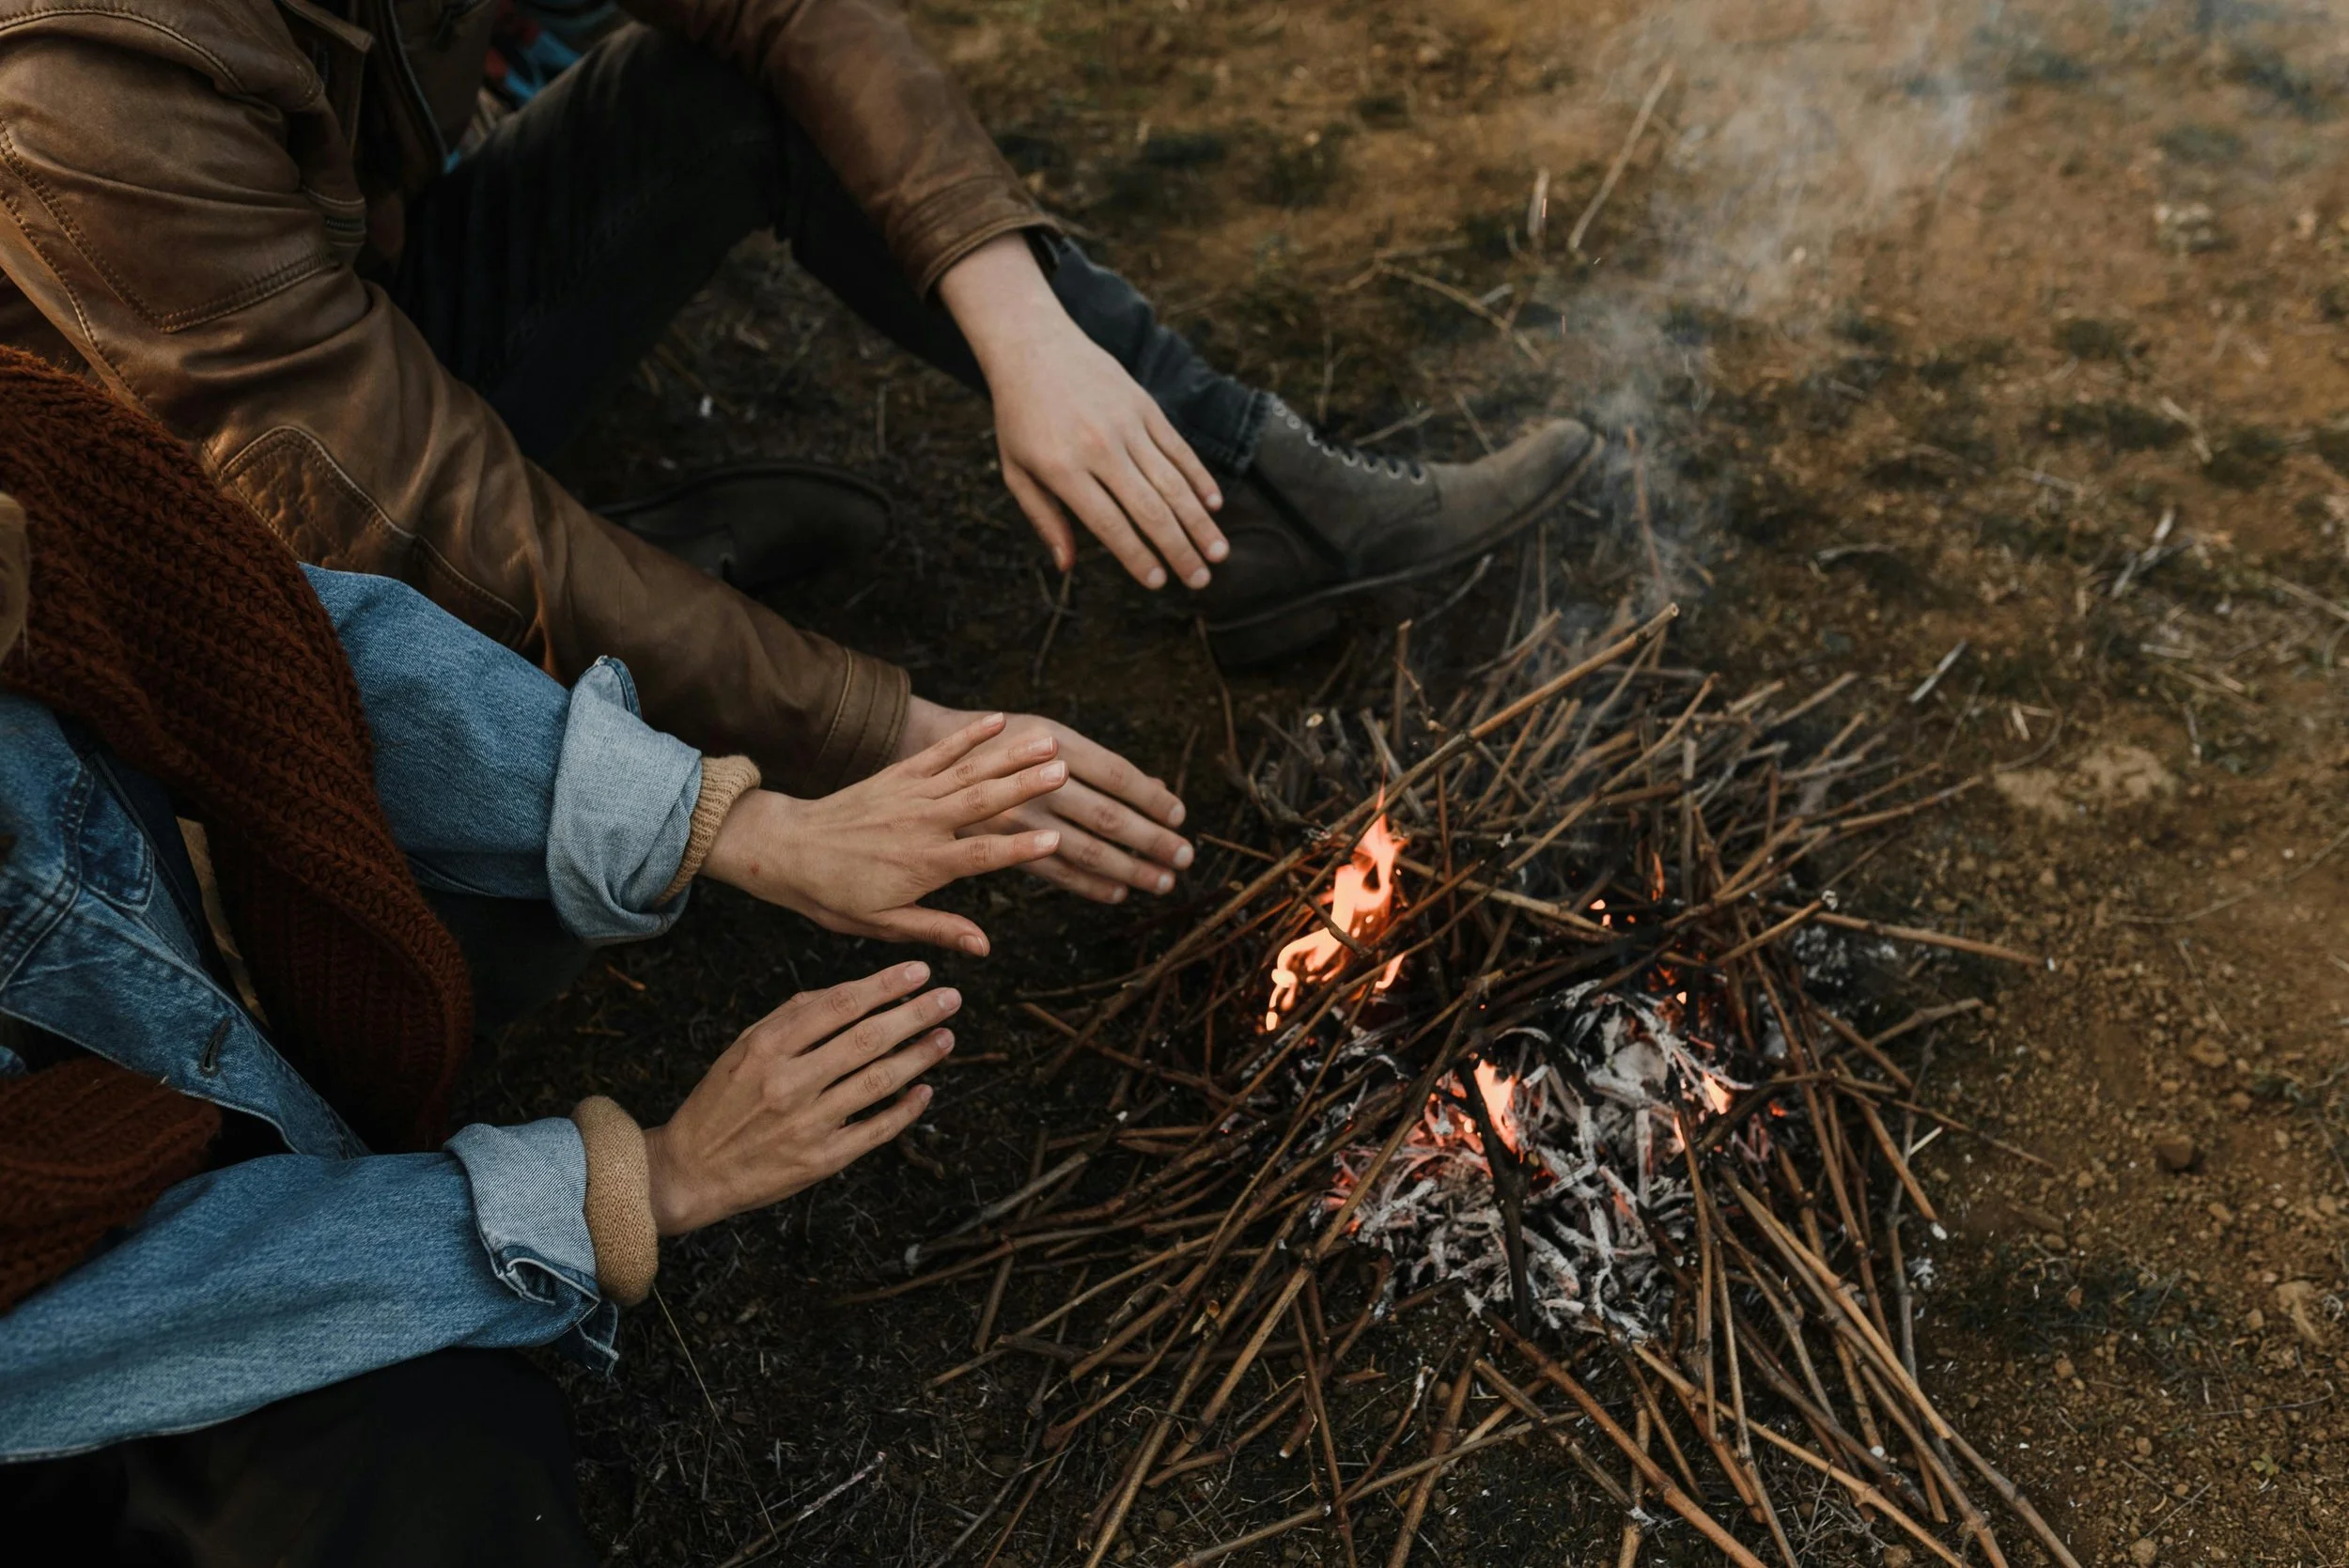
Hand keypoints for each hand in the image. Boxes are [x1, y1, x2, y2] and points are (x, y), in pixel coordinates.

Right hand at [642, 963, 955, 1234]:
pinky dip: (906, 1109)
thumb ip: (790, 1016)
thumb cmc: (720, 1103)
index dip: (885, 986)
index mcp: (768, 1047)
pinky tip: (925, 1090)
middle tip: (951, 998)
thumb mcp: (743, 1048)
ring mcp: (808, 1124)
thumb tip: (846, 993)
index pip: (839, 1006)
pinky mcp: (821, 1160)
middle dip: (915, 1015)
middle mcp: (789, 1083)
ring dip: (920, 1056)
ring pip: (879, 1081)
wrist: (691, 1172)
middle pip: (867, 1040)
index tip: (920, 972)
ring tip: (946, 1037)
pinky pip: (876, 1130)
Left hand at [700, 711, 1064, 952]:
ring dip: (1010, 755)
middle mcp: (921, 824)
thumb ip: (938, 929)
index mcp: (923, 864)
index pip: (981, 856)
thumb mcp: (883, 924)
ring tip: (1048, 741)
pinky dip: (968, 736)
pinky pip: (938, 751)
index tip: (1056, 840)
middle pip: (982, 803)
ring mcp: (910, 794)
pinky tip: (997, 720)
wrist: (788, 850)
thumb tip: (985, 947)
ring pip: (969, 773)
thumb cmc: (836, 894)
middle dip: (1025, 786)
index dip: (1020, 849)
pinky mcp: (898, 775)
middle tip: (1063, 770)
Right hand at [896, 697, 1190, 902]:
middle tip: (1186, 857)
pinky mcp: (1002, 846)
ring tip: (1162, 880)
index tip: (1180, 816)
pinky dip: (1091, 884)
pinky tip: (1118, 892)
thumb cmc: (1001, 739)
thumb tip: (1158, 790)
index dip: (1153, 799)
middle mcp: (1040, 783)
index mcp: (1057, 746)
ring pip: (1087, 849)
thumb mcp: (1049, 734)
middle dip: (1153, 840)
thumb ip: (1101, 765)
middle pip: (1110, 817)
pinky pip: (1056, 873)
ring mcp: (1020, 818)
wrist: (927, 750)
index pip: (1119, 777)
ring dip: (1130, 868)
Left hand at [938, 234, 1227, 590]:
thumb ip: (1043, 517)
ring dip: (1199, 522)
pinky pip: (1178, 448)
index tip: (1157, 582)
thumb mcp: (1015, 470)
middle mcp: (1100, 447)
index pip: (1110, 523)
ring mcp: (1127, 424)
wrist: (1033, 346)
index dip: (1137, 556)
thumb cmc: (1020, 417)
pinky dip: (1199, 478)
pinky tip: (1213, 505)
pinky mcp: (1144, 406)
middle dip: (1179, 550)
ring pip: (1172, 482)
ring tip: (1218, 553)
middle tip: (1201, 581)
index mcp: (1064, 468)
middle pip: (1150, 509)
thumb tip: (1067, 566)